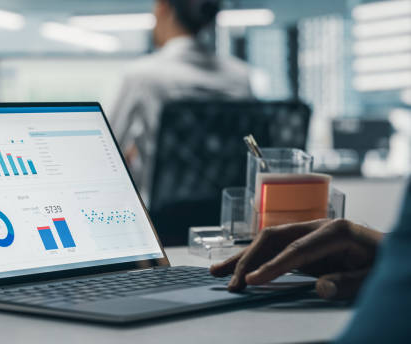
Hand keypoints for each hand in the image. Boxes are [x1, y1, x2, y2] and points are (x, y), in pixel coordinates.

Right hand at [210, 219, 383, 299]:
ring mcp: (307, 233)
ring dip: (242, 258)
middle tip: (232, 283)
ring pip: (267, 242)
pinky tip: (238, 269)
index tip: (252, 282)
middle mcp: (317, 226)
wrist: (390, 253)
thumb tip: (320, 287)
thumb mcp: (373, 276)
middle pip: (273, 238)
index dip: (271, 266)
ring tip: (217, 272)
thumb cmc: (384, 263)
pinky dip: (254, 260)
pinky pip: (273, 250)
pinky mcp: (303, 244)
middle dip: (248, 260)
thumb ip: (349, 282)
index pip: (295, 250)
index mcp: (336, 230)